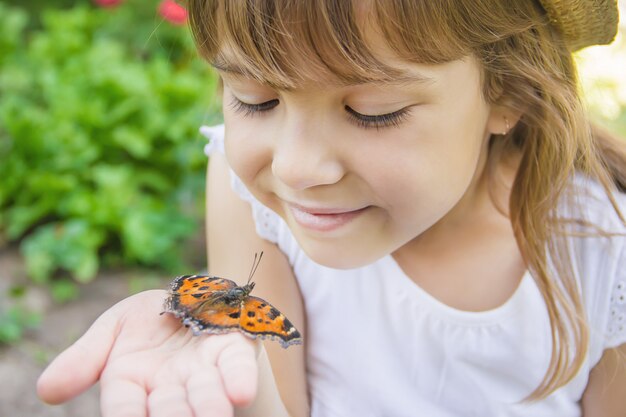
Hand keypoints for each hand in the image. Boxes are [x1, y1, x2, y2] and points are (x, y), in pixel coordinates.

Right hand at [37, 290, 258, 416]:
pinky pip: (236, 366)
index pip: (123, 406)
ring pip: (204, 394)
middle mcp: (169, 386)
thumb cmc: (147, 323)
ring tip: (215, 416)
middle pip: (169, 408)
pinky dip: (238, 378)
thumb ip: (84, 358)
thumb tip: (45, 391)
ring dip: (207, 407)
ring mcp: (203, 370)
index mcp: (130, 383)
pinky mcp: (232, 351)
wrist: (190, 302)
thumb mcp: (111, 330)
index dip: (124, 416)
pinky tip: (241, 392)